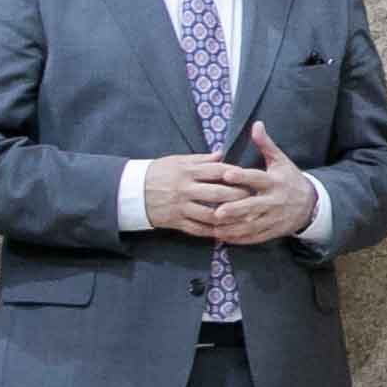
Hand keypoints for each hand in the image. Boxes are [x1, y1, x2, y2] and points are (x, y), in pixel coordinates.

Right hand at [145, 152, 263, 237]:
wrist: (132, 192)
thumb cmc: (158, 173)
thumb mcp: (177, 160)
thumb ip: (200, 159)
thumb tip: (221, 155)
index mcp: (187, 171)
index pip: (217, 171)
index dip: (236, 174)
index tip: (250, 177)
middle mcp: (185, 189)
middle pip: (218, 193)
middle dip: (238, 196)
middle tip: (254, 198)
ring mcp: (181, 207)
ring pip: (210, 214)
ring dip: (229, 217)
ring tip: (244, 217)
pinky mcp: (176, 221)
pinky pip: (198, 229)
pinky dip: (213, 231)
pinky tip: (226, 231)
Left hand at [217, 121, 320, 248]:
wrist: (311, 205)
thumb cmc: (290, 179)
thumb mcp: (281, 161)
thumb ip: (266, 144)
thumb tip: (256, 124)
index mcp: (275, 181)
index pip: (257, 178)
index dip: (243, 177)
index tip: (227, 174)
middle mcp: (274, 201)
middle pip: (254, 206)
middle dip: (236, 209)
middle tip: (217, 212)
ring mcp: (274, 218)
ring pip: (252, 224)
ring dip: (233, 227)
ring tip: (215, 227)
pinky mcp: (272, 231)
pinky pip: (255, 237)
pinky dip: (239, 238)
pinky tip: (224, 237)